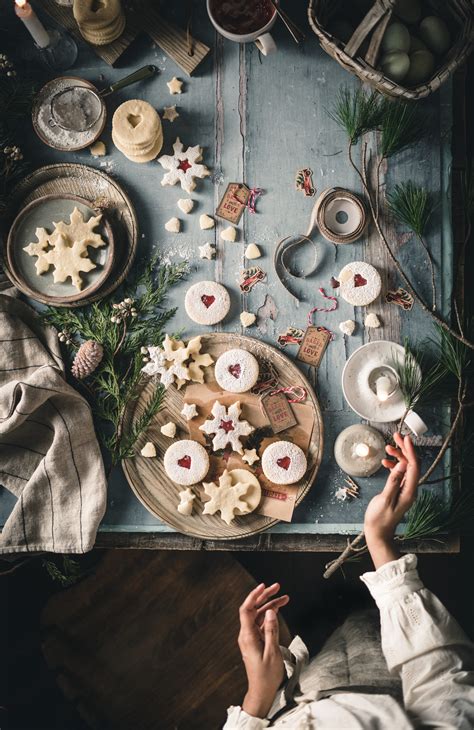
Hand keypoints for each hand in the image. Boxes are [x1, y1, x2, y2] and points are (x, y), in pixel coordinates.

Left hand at [238, 582, 288, 718]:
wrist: (261, 692)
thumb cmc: (266, 676)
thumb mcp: (272, 652)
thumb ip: (271, 630)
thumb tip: (270, 612)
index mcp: (247, 636)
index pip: (247, 610)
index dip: (254, 596)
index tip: (263, 586)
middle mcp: (247, 635)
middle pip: (254, 609)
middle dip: (265, 596)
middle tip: (277, 587)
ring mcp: (251, 638)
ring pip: (259, 616)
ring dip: (270, 606)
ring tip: (284, 598)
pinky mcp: (256, 641)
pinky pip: (261, 624)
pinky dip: (270, 616)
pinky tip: (278, 611)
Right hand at [364, 433, 419, 567]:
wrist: (378, 532)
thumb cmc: (379, 518)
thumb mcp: (384, 499)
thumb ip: (393, 481)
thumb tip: (402, 465)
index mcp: (409, 491)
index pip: (413, 466)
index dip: (410, 451)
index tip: (404, 439)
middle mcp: (410, 489)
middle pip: (411, 464)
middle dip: (404, 449)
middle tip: (396, 437)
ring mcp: (404, 489)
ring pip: (405, 467)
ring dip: (398, 456)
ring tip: (388, 448)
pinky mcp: (398, 490)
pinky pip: (399, 473)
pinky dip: (393, 465)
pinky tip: (385, 462)